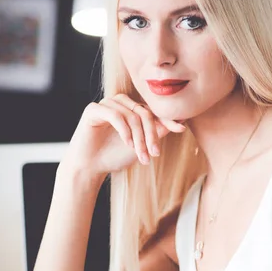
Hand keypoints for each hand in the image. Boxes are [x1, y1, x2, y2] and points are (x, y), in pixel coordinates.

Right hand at [59, 94, 186, 178]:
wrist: (90, 167)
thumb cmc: (114, 156)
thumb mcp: (141, 145)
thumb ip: (156, 132)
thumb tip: (179, 122)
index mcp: (131, 109)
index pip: (152, 111)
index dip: (167, 119)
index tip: (180, 129)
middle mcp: (119, 103)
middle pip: (144, 113)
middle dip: (151, 135)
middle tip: (154, 154)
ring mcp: (106, 104)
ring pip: (132, 116)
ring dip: (139, 138)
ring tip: (141, 157)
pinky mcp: (93, 109)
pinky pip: (115, 115)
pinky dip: (124, 131)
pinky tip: (127, 144)